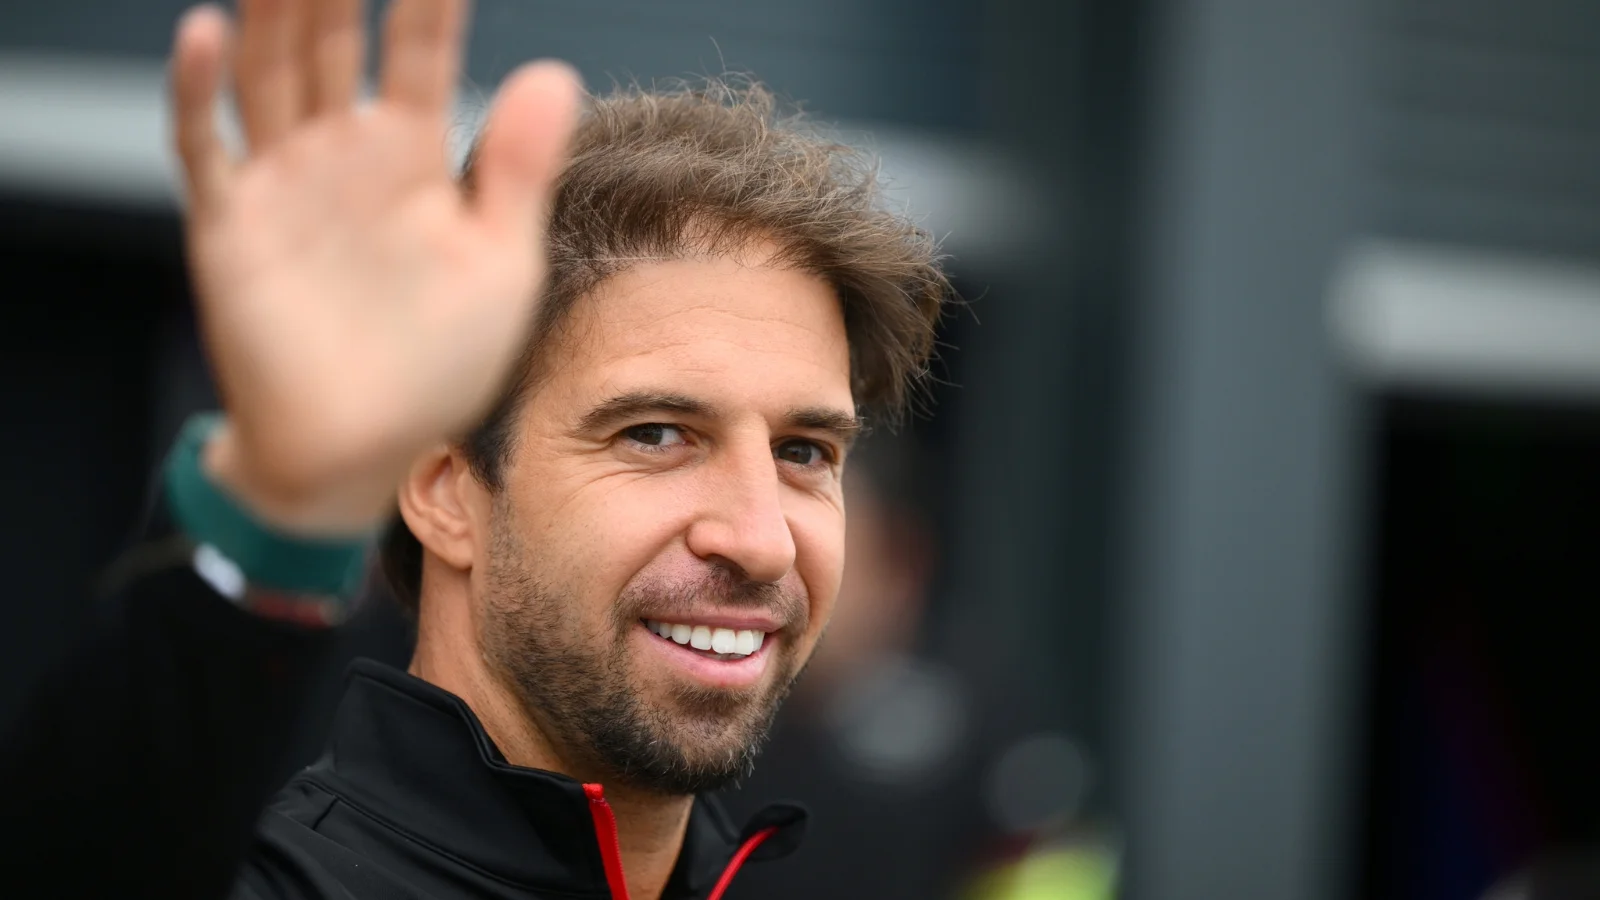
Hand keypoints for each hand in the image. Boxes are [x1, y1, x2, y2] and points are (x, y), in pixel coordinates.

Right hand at [168, 0, 579, 533]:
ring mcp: (283, 186)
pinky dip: (198, 91)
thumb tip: (555, 73)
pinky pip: (206, 148)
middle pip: (331, 43)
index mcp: (413, 158)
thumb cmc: (438, 365)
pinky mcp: (231, 229)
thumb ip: (518, 171)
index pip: (421, 53)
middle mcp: (343, 156)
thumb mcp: (500, 265)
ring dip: (272, 14)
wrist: (366, 451)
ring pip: (269, 74)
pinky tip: (208, 31)